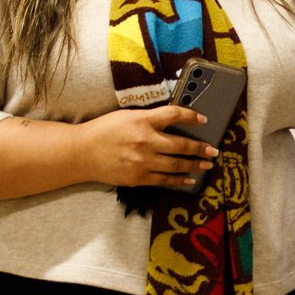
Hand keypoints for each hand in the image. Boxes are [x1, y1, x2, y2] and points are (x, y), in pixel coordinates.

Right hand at [74, 105, 218, 188]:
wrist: (81, 153)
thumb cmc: (103, 131)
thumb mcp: (127, 116)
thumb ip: (150, 119)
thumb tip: (173, 122)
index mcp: (142, 120)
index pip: (174, 114)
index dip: (192, 116)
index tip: (204, 119)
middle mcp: (145, 141)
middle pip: (181, 144)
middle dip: (200, 148)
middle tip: (213, 150)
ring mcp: (142, 161)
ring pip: (176, 165)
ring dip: (195, 164)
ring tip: (207, 164)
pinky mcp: (138, 177)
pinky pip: (164, 180)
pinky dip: (179, 180)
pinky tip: (189, 179)